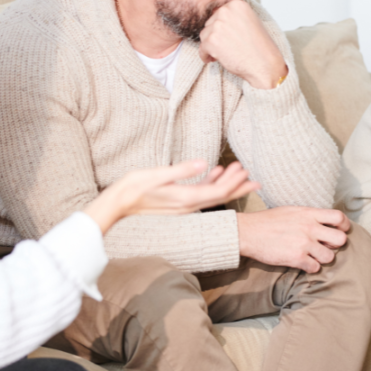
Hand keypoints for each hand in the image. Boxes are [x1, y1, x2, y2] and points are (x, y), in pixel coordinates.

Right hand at [83, 160, 259, 233]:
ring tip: (240, 171)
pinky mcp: (176, 204)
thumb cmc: (130, 189)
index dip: (234, 183)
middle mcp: (187, 206)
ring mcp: (182, 207)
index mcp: (184, 199)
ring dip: (226, 184)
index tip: (247, 172)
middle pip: (220, 197)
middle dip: (238, 187)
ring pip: (212, 196)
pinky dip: (210, 184)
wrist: (114, 207)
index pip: (217, 192)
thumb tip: (204, 163)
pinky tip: (216, 173)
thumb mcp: (154, 175)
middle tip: (256, 179)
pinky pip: (199, 195)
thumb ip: (180, 170)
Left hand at [198, 0, 287, 88]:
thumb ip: (234, 17)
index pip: (219, 13)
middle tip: (228, 46)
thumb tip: (218, 19)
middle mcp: (226, 11)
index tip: (229, 36)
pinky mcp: (211, 40)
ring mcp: (217, 25)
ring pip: (204, 35)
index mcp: (236, 4)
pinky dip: (207, 56)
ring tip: (225, 53)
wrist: (264, 65)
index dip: (223, 27)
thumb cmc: (260, 47)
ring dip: (211, 46)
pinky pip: (202, 49)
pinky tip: (217, 59)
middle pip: (209, 23)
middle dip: (215, 36)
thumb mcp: (250, 22)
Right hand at [236, 206, 349, 272]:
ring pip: (330, 257)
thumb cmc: (268, 221)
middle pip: (341, 240)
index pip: (339, 218)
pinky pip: (315, 268)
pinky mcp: (296, 258)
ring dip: (322, 259)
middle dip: (335, 245)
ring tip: (312, 256)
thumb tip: (323, 221)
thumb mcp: (292, 211)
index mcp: (309, 214)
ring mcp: (304, 243)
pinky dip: (310, 268)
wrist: (248, 232)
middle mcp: (310, 228)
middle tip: (325, 246)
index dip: (343, 226)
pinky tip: (303, 263)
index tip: (338, 231)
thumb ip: (309, 216)